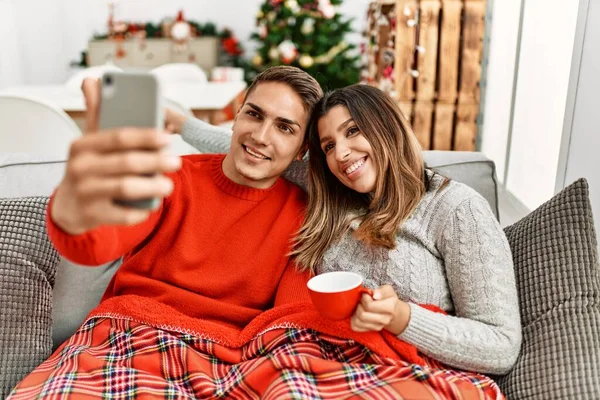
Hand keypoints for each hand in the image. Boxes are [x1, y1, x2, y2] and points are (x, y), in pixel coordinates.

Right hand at [50, 80, 181, 234]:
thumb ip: (96, 114)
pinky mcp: (92, 215)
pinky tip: (152, 205)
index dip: (145, 136)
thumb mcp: (89, 142)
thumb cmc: (87, 168)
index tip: (167, 137)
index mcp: (82, 145)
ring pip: (126, 188)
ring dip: (153, 186)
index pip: (118, 137)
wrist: (68, 207)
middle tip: (176, 162)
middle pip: (126, 163)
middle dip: (155, 162)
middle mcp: (80, 168)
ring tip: (168, 185)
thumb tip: (92, 80)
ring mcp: (85, 193)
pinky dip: (141, 210)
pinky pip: (124, 214)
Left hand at [350, 285, 410, 334]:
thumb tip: (375, 295)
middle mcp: (385, 320)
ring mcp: (378, 327)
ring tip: (361, 306)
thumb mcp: (387, 290)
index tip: (366, 295)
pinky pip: (355, 326)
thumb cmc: (387, 298)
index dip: (364, 298)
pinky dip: (354, 319)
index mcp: (390, 308)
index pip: (369, 306)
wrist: (392, 311)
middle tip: (362, 301)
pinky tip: (358, 313)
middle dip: (359, 305)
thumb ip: (380, 291)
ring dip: (356, 312)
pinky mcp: (370, 331)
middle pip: (362, 315)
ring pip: (358, 322)